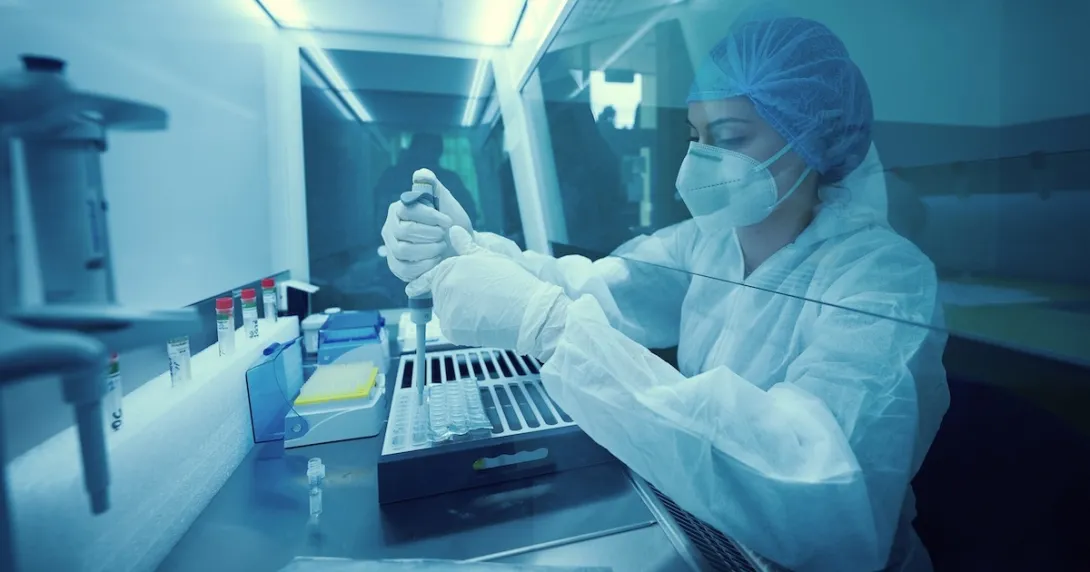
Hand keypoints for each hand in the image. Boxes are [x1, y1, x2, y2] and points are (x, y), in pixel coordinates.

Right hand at [381, 168, 473, 281]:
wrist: (458, 250)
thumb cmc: (452, 225)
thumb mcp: (447, 204)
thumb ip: (434, 187)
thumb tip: (421, 173)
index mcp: (400, 208)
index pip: (408, 210)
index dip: (430, 217)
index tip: (448, 222)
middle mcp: (390, 227)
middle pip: (405, 231)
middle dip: (430, 235)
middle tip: (444, 236)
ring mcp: (391, 248)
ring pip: (403, 250)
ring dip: (428, 250)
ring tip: (440, 247)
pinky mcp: (396, 266)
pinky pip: (404, 269)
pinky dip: (423, 266)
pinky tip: (435, 261)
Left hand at [407, 227, 570, 359]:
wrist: (527, 312)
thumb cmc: (513, 282)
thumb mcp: (489, 257)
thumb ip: (466, 245)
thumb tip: (453, 231)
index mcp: (450, 267)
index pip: (434, 274)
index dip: (440, 279)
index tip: (435, 286)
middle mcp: (444, 287)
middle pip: (439, 292)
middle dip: (453, 294)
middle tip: (478, 297)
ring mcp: (446, 310)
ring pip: (444, 310)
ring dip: (456, 310)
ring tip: (482, 308)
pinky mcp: (451, 330)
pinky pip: (450, 327)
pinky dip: (461, 326)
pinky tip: (480, 320)